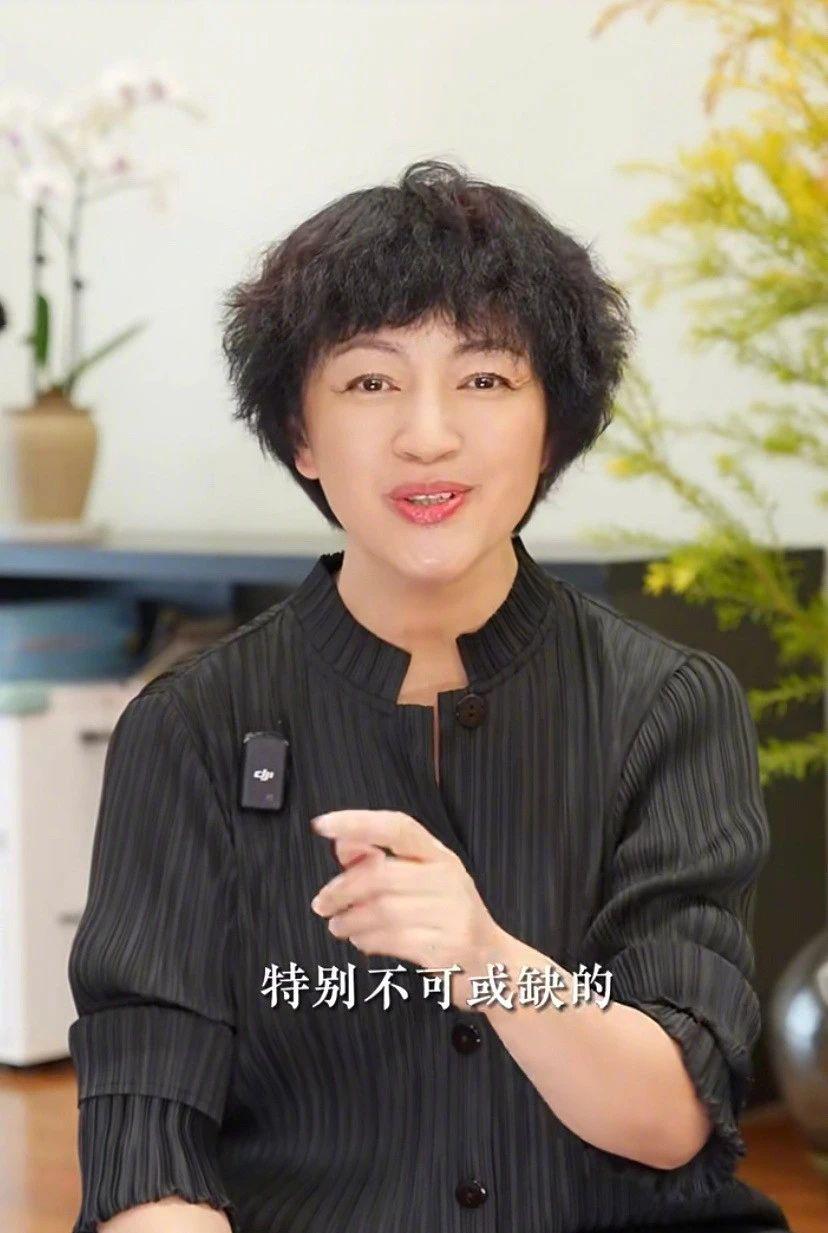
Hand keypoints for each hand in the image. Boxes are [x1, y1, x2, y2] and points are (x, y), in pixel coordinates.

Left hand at [309, 809, 504, 1011]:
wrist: (493, 963)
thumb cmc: (448, 917)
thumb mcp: (423, 880)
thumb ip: (382, 861)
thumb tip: (343, 844)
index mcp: (440, 856)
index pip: (397, 827)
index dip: (358, 822)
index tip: (323, 825)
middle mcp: (448, 879)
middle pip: (381, 874)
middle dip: (342, 889)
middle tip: (322, 903)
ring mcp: (451, 914)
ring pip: (382, 910)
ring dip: (349, 919)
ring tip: (338, 925)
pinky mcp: (446, 948)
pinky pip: (392, 940)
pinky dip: (367, 940)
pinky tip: (361, 940)